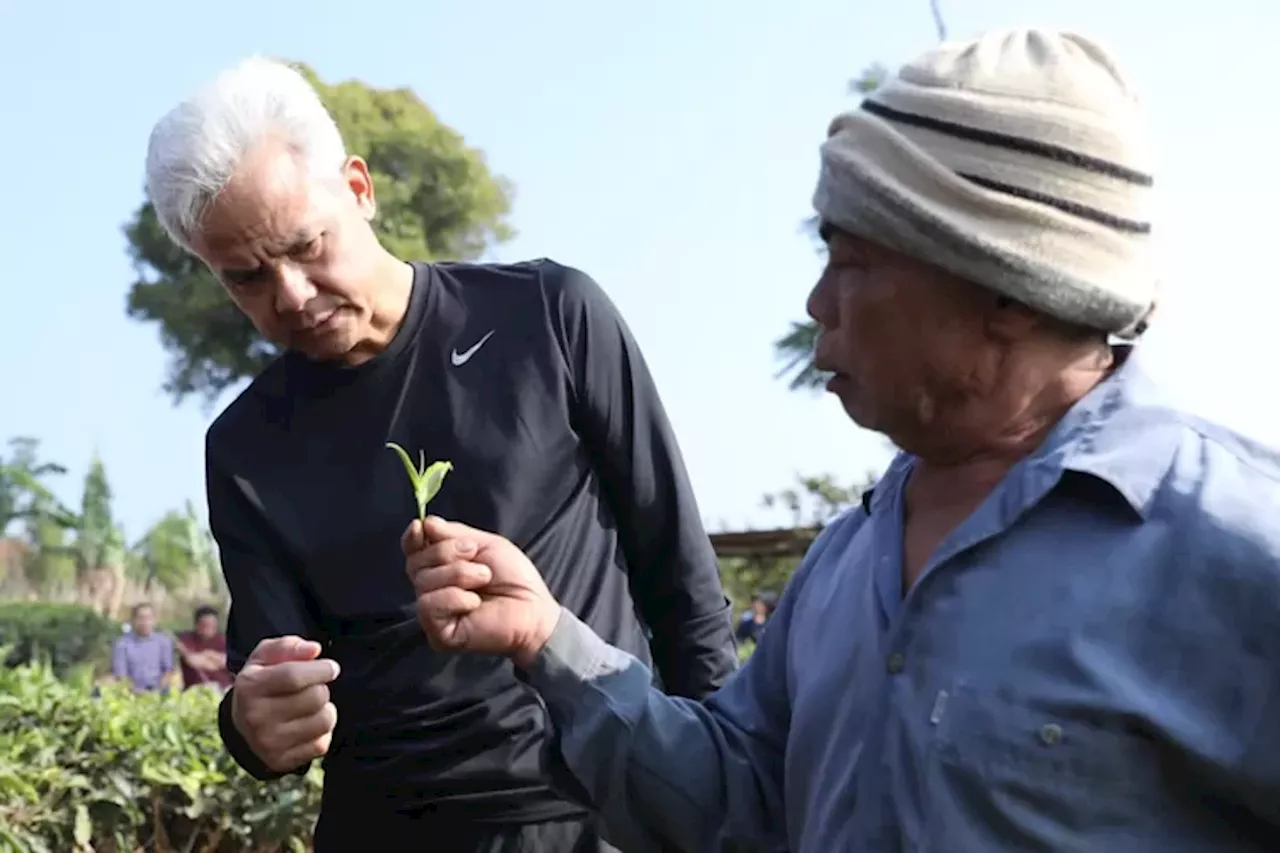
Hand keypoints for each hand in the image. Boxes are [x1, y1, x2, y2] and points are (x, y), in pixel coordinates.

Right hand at [230, 636, 339, 772]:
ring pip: (324, 721)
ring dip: (326, 710)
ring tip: (313, 706)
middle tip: (313, 688)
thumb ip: (288, 646)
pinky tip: (308, 725)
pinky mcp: (281, 761)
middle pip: (315, 697)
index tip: (331, 668)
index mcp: (250, 687)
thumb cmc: (262, 682)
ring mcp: (268, 742)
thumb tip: (314, 650)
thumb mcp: (265, 657)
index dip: (320, 669)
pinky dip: (322, 732)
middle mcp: (255, 717)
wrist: (242, 728)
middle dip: (322, 688)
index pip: (294, 676)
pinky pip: (322, 744)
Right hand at [402, 516, 561, 666]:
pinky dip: (454, 598)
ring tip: (484, 579)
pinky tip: (475, 603)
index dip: (411, 539)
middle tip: (475, 555)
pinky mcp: (439, 634)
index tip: (419, 527)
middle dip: (446, 552)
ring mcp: (434, 613)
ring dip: (459, 575)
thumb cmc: (513, 576)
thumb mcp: (484, 544)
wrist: (533, 607)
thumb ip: (452, 534)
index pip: (412, 552)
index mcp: (440, 567)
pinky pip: (429, 606)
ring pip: (423, 583)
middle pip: (415, 564)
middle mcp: (432, 590)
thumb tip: (424, 524)